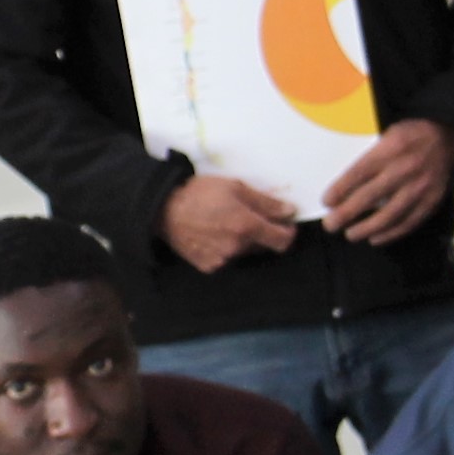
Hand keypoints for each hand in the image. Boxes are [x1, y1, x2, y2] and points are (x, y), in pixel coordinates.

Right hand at [157, 171, 298, 272]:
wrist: (163, 210)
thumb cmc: (200, 193)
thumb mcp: (236, 187)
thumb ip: (266, 202)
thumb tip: (290, 211)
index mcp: (247, 226)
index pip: (282, 241)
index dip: (288, 232)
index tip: (284, 223)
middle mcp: (237, 247)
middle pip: (263, 246)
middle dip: (262, 233)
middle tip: (247, 216)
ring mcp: (223, 260)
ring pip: (245, 252)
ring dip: (243, 241)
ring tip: (225, 223)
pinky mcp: (209, 267)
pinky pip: (227, 259)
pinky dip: (226, 248)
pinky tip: (213, 235)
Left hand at [320, 119, 453, 245]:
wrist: (448, 137)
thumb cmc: (412, 135)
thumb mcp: (388, 134)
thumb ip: (370, 156)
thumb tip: (343, 183)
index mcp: (391, 148)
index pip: (359, 173)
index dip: (340, 190)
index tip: (326, 202)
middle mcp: (405, 169)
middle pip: (370, 197)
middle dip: (346, 214)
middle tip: (330, 225)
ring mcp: (420, 188)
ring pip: (389, 215)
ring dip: (366, 228)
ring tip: (351, 235)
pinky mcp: (432, 201)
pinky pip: (409, 223)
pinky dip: (390, 234)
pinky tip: (375, 238)